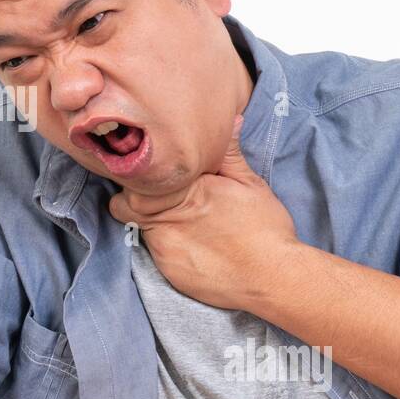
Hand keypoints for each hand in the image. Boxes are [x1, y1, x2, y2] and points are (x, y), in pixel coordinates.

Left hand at [108, 114, 301, 310]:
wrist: (273, 278)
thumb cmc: (265, 228)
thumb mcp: (250, 184)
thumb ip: (229, 154)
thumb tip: (229, 120)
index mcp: (185, 190)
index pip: (136, 178)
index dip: (140, 175)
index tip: (152, 172)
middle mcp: (166, 218)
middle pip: (125, 203)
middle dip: (136, 197)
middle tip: (158, 196)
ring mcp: (164, 247)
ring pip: (139, 227)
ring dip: (153, 221)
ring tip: (181, 220)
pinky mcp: (169, 271)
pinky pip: (154, 252)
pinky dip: (166, 244)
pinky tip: (192, 244)